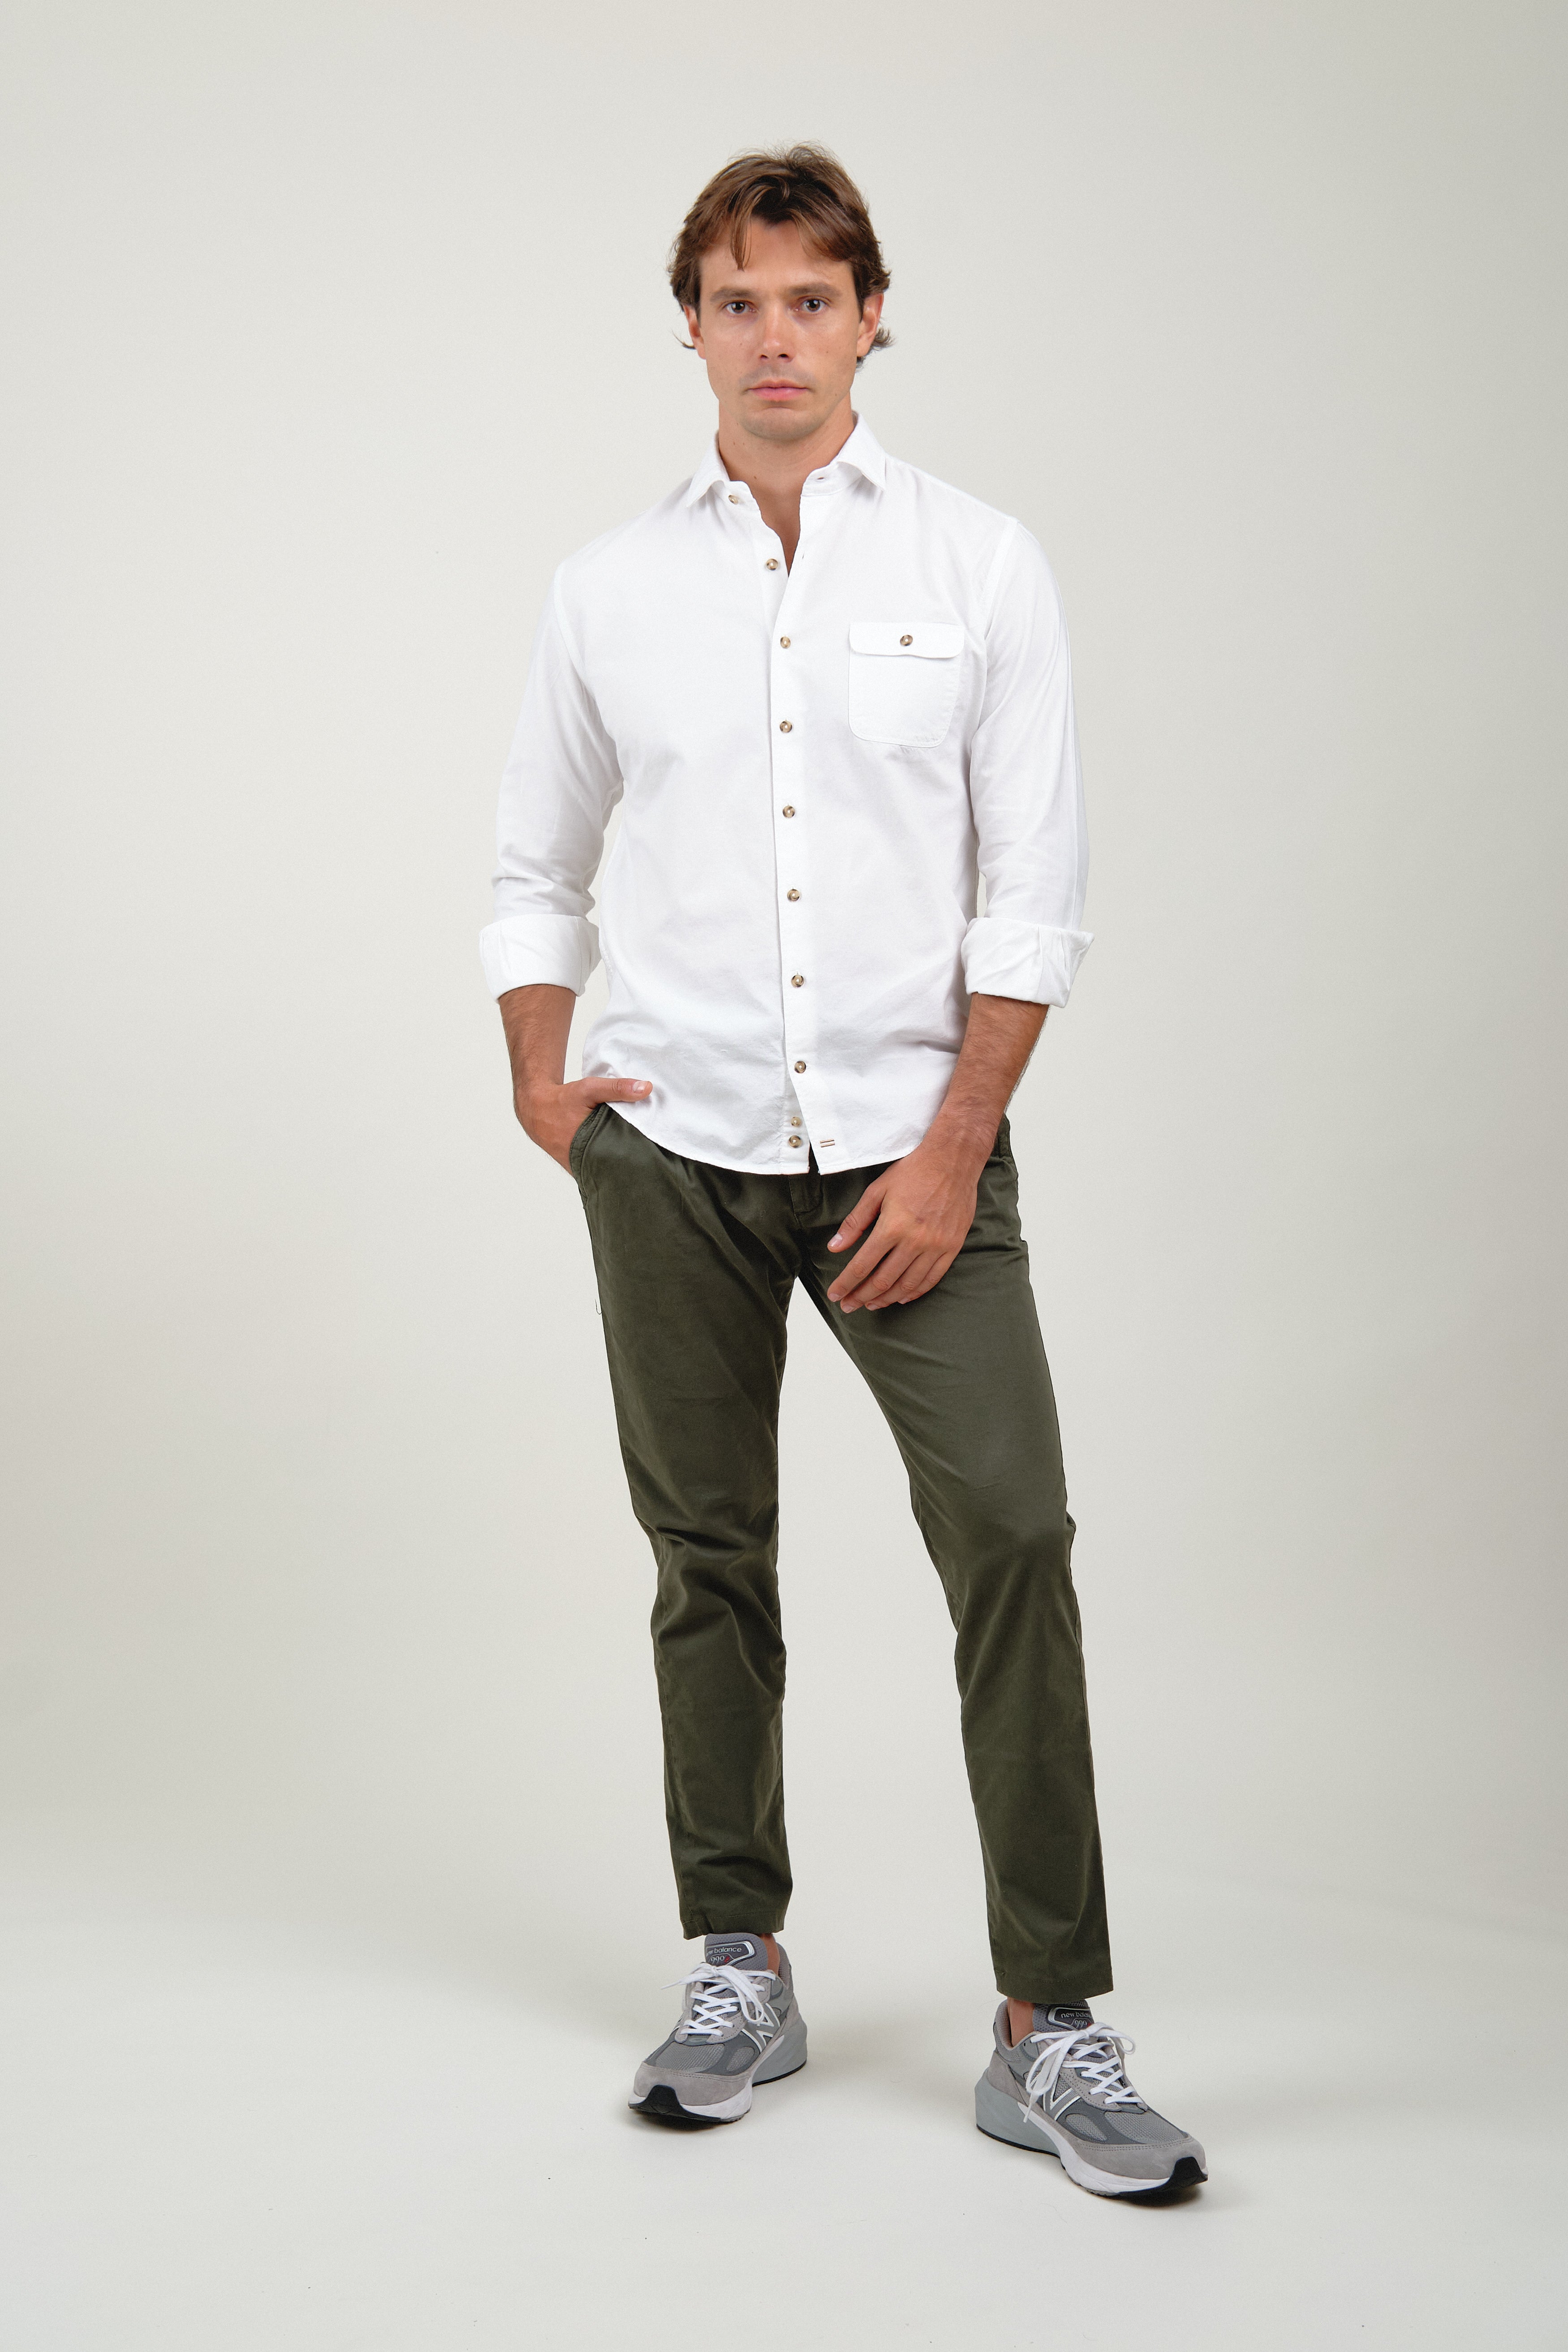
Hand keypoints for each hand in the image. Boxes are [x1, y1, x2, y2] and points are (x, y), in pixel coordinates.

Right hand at [517, 1074, 650, 1171]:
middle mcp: (585, 1166)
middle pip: (617, 1170)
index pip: (622, 1165)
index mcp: (590, 1152)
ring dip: (620, 1163)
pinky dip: (608, 1160)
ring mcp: (581, 1169)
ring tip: (642, 1158)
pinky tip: (621, 1153)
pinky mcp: (579, 1166)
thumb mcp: (589, 1089)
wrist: (537, 1110)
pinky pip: (598, 1166)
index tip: (657, 1157)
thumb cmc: (562, 1100)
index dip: (639, 1162)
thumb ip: (617, 1088)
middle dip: (634, 1165)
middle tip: (655, 1158)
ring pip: (607, 1170)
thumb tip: (646, 1088)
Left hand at [825, 1131, 987, 1310]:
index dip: (846, 1283)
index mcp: (893, 1226)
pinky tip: (901, 1297)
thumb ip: (855, 1221)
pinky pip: (932, 1279)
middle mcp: (915, 1240)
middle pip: (883, 1280)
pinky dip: (914, 1292)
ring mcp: (936, 1246)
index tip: (835, 1295)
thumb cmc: (913, 1171)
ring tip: (871, 1304)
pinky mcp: (952, 1247)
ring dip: (886, 1299)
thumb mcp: (877, 1190)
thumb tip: (834, 1247)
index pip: (863, 1265)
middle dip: (861, 1297)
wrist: (953, 1159)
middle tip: (848, 1305)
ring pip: (907, 1284)